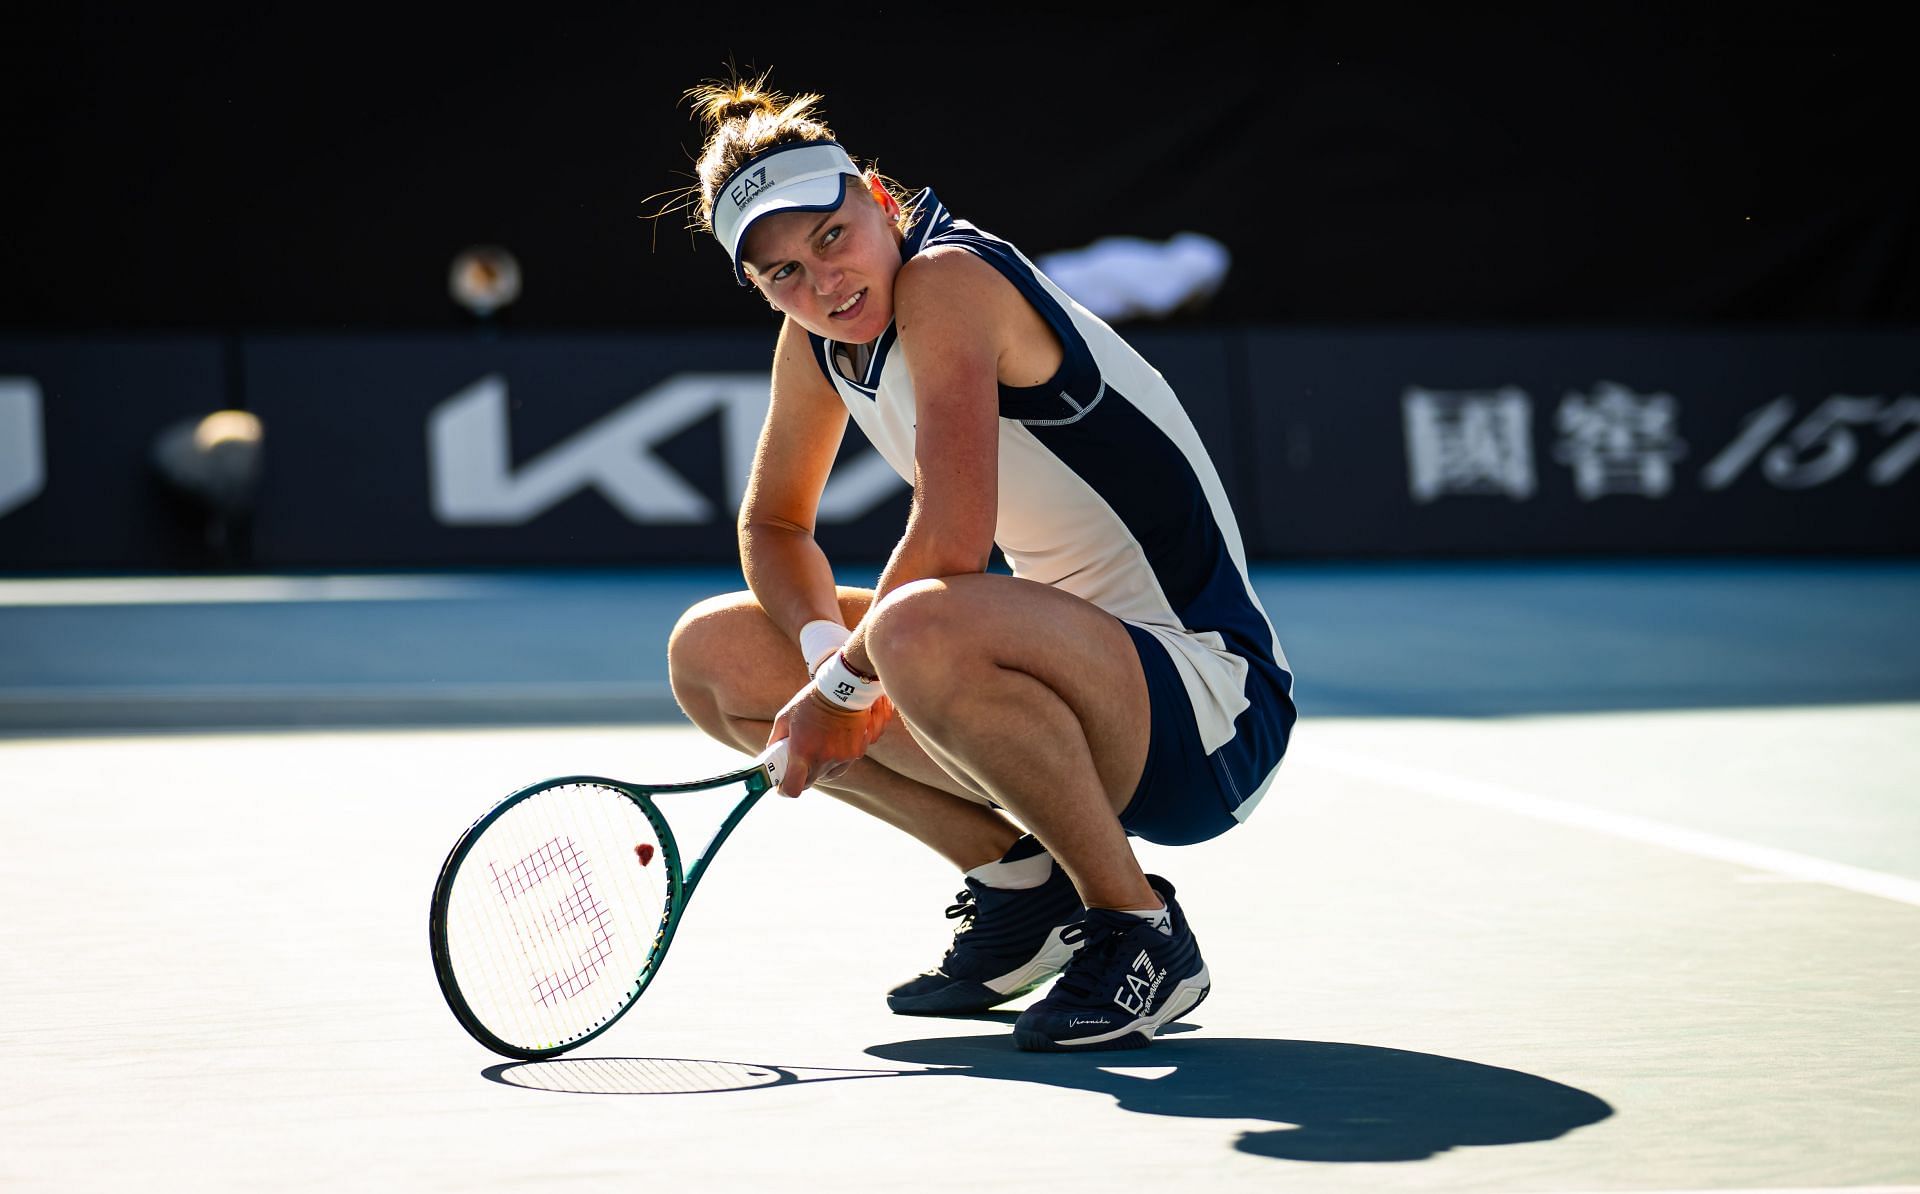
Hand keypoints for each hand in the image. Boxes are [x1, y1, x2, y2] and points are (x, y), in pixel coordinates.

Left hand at [768, 684, 894, 796]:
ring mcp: (842, 757)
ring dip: (821, 767)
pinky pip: (842, 764)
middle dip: (802, 776)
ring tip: (819, 745)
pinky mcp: (856, 753)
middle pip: (810, 782)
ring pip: (828, 774)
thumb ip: (776, 740)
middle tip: (798, 762)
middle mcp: (823, 758)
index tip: (782, 786)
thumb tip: (770, 755)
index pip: (793, 787)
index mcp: (802, 751)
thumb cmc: (810, 701)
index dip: (785, 790)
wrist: (845, 688)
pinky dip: (836, 758)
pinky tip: (834, 740)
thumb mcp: (785, 717)